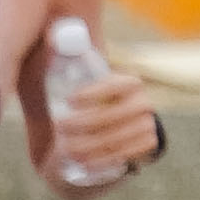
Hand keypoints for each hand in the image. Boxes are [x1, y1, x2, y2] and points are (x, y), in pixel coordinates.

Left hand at [51, 61, 161, 196]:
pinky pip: (124, 156)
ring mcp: (148, 125)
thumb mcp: (78, 80)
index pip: (114, 85)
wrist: (110, 132)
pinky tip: (85, 163)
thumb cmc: (87, 103)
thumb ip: (68, 56)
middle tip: (58, 127)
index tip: (68, 101)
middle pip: (110, 117)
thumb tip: (51, 36)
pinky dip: (102, 161)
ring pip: (114, 139)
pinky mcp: (148, 146)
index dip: (92, 93)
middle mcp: (143, 103)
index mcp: (129, 83)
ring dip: (87, 146)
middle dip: (81, 124)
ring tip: (66, 148)